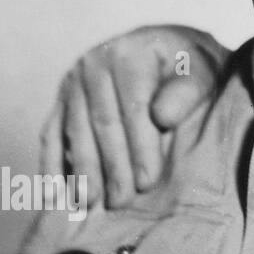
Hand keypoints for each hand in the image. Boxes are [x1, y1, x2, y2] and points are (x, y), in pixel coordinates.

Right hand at [39, 25, 230, 207]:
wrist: (170, 50)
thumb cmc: (191, 66)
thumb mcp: (202, 70)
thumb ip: (187, 92)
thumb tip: (162, 117)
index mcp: (129, 53)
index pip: (134, 108)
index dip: (140, 148)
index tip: (148, 182)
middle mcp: (94, 63)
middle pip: (102, 123)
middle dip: (112, 166)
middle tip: (121, 201)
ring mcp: (73, 81)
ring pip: (76, 132)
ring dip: (82, 170)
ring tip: (90, 203)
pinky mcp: (62, 99)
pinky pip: (52, 134)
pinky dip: (51, 164)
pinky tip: (53, 193)